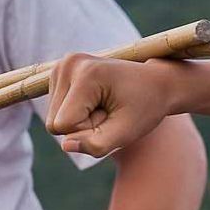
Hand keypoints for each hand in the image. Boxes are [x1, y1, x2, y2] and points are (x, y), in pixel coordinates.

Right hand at [47, 53, 178, 156]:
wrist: (156, 82)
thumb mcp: (126, 132)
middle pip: (54, 122)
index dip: (88, 131)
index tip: (113, 115)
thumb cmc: (145, 107)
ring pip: (53, 119)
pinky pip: (56, 111)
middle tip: (110, 112)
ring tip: (105, 106)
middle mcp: (69, 63)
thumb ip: (96, 144)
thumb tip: (65, 146)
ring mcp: (62, 65)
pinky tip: (96, 101)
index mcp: (86, 73)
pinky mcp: (60, 72)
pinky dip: (76, 113)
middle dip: (82, 126)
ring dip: (79, 120)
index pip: (64, 125)